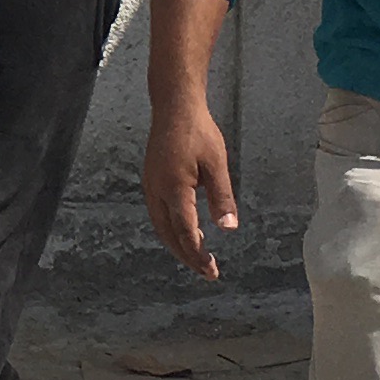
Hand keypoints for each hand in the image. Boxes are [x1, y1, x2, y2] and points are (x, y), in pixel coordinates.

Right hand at [143, 99, 236, 277]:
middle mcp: (157, 191)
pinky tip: (186, 230)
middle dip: (187, 256)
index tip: (211, 270)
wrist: (174, 107)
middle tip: (206, 271)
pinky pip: (158, 214)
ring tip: (197, 256)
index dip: (198, 254)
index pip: (186, 232)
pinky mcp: (151, 181)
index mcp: (174, 189)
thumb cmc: (198, 132)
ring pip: (161, 226)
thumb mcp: (217, 164)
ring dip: (178, 244)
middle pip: (169, 235)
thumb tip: (228, 227)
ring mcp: (151, 186)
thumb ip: (222, 197)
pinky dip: (171, 229)